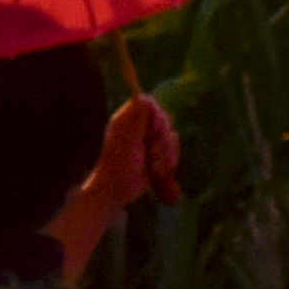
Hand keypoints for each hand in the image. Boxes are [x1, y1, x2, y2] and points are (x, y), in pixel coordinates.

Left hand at [98, 94, 186, 209]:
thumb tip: (143, 97)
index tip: (155, 131)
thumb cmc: (118, 166)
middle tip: (152, 155)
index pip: (149, 104)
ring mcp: (147, 140)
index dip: (156, 115)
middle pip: (164, 120)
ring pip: (170, 137)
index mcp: (126, 119)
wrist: (117, 191)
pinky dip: (168, 162)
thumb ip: (136, 120)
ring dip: (166, 155)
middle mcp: (137, 126)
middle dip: (163, 141)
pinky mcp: (155, 153)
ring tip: (153, 169)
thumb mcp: (127, 141)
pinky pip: (172, 151)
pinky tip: (158, 172)